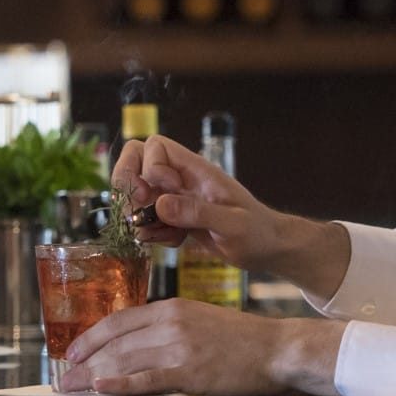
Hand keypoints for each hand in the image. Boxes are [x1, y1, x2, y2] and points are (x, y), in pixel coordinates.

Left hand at [58, 298, 345, 395]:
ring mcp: (179, 343)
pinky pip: (145, 378)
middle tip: (61, 381)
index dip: (91, 338)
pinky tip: (99, 392)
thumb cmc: (241, 343)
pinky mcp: (190, 369)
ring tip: (71, 393)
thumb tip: (137, 351)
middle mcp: (169, 320)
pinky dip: (119, 385)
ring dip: (92, 377)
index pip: (118, 320)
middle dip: (84, 362)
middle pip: (114, 341)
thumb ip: (167, 332)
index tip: (71, 355)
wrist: (278, 351)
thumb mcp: (199, 324)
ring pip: (123, 359)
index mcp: (171, 307)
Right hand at [110, 137, 348, 294]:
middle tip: (137, 210)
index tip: (161, 191)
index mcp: (195, 169)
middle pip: (136, 159)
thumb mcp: (234, 225)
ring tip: (159, 236)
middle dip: (127, 183)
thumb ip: (198, 212)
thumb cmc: (258, 233)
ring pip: (137, 192)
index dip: (149, 167)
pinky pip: (147, 218)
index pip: (155, 146)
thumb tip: (160, 205)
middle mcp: (180, 179)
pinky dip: (150, 232)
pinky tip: (172, 243)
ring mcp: (175, 197)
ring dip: (138, 215)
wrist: (267, 249)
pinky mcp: (174, 217)